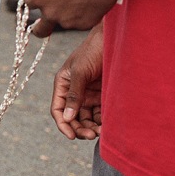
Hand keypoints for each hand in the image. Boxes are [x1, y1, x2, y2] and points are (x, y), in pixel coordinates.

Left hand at [21, 0, 123, 35]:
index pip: (30, 4)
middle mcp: (52, 13)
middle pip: (41, 30)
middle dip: (39, 29)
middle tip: (42, 26)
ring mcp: (69, 21)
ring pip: (64, 23)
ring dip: (67, 15)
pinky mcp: (86, 24)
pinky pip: (81, 22)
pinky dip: (83, 15)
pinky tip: (90, 1)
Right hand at [50, 25, 103, 139]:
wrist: (116, 39)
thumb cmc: (94, 49)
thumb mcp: (80, 71)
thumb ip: (73, 94)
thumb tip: (67, 118)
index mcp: (63, 84)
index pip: (58, 109)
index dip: (63, 124)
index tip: (72, 136)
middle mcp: (74, 91)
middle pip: (72, 117)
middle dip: (80, 128)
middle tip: (91, 135)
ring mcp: (89, 94)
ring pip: (87, 118)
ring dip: (92, 127)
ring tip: (102, 132)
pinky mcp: (103, 95)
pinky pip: (100, 113)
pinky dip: (102, 121)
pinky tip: (108, 125)